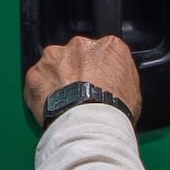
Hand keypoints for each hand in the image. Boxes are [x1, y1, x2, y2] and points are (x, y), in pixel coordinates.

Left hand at [24, 33, 139, 126]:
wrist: (89, 124)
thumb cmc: (113, 110)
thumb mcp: (134, 92)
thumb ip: (120, 78)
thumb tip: (115, 83)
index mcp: (110, 46)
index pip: (104, 52)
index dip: (101, 70)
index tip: (98, 83)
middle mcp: (81, 45)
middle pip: (77, 55)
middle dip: (77, 71)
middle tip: (80, 94)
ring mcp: (55, 57)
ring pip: (55, 64)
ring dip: (58, 79)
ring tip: (65, 103)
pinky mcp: (35, 73)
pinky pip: (37, 80)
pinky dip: (41, 92)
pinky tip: (51, 108)